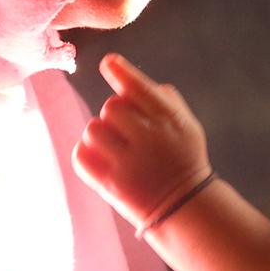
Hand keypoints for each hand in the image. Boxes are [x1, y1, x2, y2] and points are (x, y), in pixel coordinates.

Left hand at [72, 54, 213, 229]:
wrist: (185, 207)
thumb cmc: (182, 160)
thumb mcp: (188, 126)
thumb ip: (164, 99)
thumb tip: (127, 76)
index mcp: (170, 120)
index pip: (138, 88)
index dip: (121, 71)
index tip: (109, 63)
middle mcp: (151, 138)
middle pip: (111, 107)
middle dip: (114, 117)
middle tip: (126, 133)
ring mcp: (130, 163)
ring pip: (93, 129)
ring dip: (98, 136)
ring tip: (112, 148)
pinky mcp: (112, 184)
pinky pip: (80, 155)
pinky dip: (86, 154)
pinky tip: (101, 159)